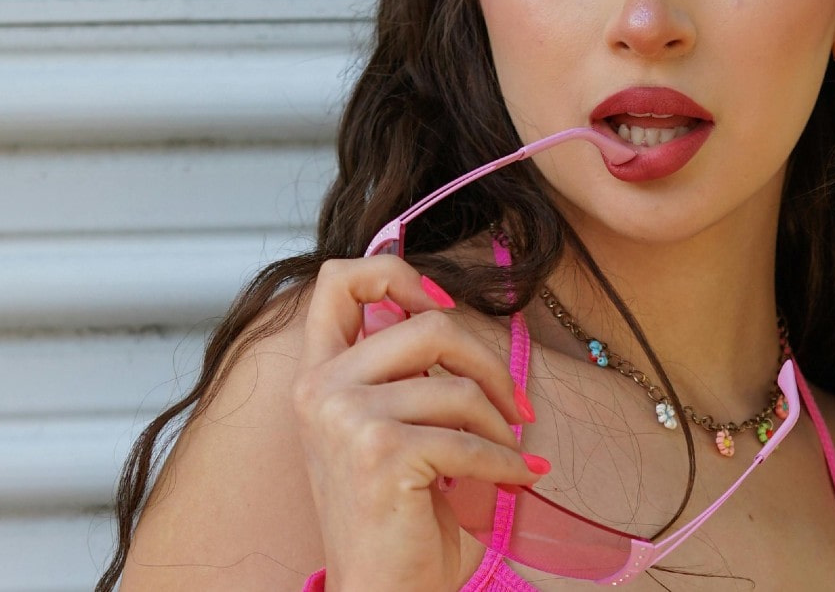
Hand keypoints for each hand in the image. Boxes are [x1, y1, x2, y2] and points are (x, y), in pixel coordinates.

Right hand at [292, 256, 541, 590]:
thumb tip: (450, 308)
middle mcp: (321, 388)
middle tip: (516, 406)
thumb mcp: (381, 425)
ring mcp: (346, 419)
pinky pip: (471, 440)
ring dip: (501, 424)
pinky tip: (518, 479)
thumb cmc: (393, 512)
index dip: (399, 274)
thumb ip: (397, 369)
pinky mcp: (381, 453)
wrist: (380, 590)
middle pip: (429, 325)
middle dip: (490, 363)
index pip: (338, 280)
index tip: (444, 308)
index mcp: (317, 373)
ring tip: (511, 451)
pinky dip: (507, 463)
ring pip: (458, 387)